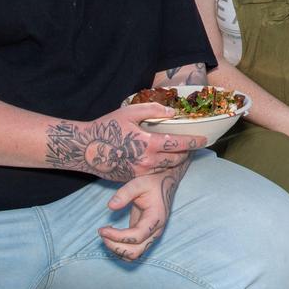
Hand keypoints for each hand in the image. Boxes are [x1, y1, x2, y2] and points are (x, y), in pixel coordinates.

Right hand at [44, 102, 203, 181]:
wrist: (84, 150)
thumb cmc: (106, 127)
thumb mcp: (129, 112)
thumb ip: (153, 110)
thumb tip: (172, 112)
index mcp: (148, 144)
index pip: (179, 144)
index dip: (194, 141)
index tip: (205, 139)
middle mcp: (147, 161)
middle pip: (176, 159)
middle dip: (187, 153)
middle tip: (193, 146)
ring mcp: (139, 172)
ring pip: (166, 168)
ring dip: (175, 161)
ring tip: (181, 153)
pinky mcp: (132, 179)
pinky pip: (152, 173)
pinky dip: (161, 166)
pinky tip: (162, 160)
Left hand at [98, 168, 180, 260]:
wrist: (165, 185)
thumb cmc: (152, 183)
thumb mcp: (139, 183)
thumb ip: (125, 193)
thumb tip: (110, 206)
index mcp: (156, 219)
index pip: (137, 236)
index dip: (117, 236)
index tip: (102, 229)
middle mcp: (155, 231)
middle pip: (135, 252)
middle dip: (115, 246)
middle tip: (102, 232)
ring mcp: (151, 236)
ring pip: (133, 255)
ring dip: (116, 249)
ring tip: (105, 234)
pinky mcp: (144, 236)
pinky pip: (132, 251)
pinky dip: (120, 248)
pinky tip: (111, 235)